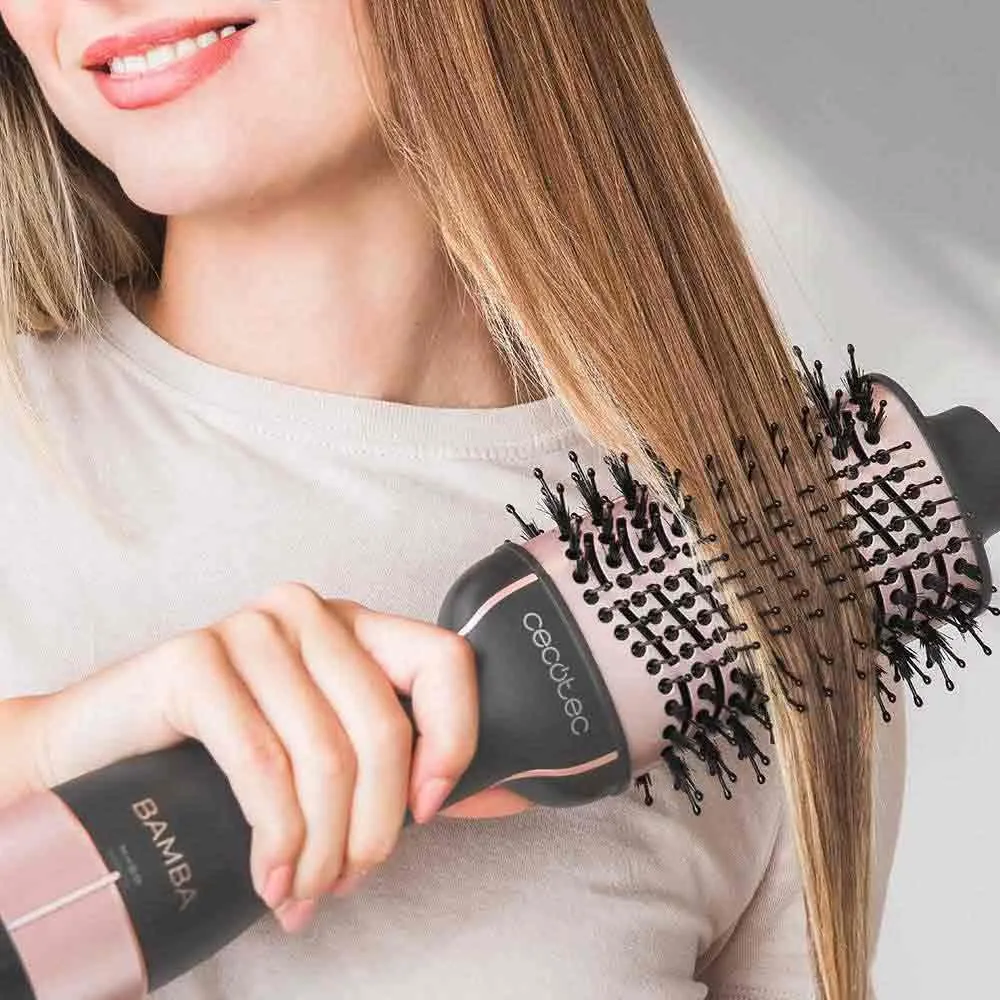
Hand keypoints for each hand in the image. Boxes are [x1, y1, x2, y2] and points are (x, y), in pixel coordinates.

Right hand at [4, 583, 530, 931]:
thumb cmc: (217, 759)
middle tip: (347, 883)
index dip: (454, 739)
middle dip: (374, 828)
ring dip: (323, 849)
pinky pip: (262, 763)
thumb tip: (492, 795)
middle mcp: (307, 614)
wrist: (93, 751)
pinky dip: (276, 837)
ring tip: (306, 895)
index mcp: (353, 626)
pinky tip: (271, 878)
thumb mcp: (319, 748)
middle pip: (384, 727)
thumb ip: (394, 761)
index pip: (445, 660)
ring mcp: (250, 628)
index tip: (430, 810)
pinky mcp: (194, 659)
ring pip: (326, 756)